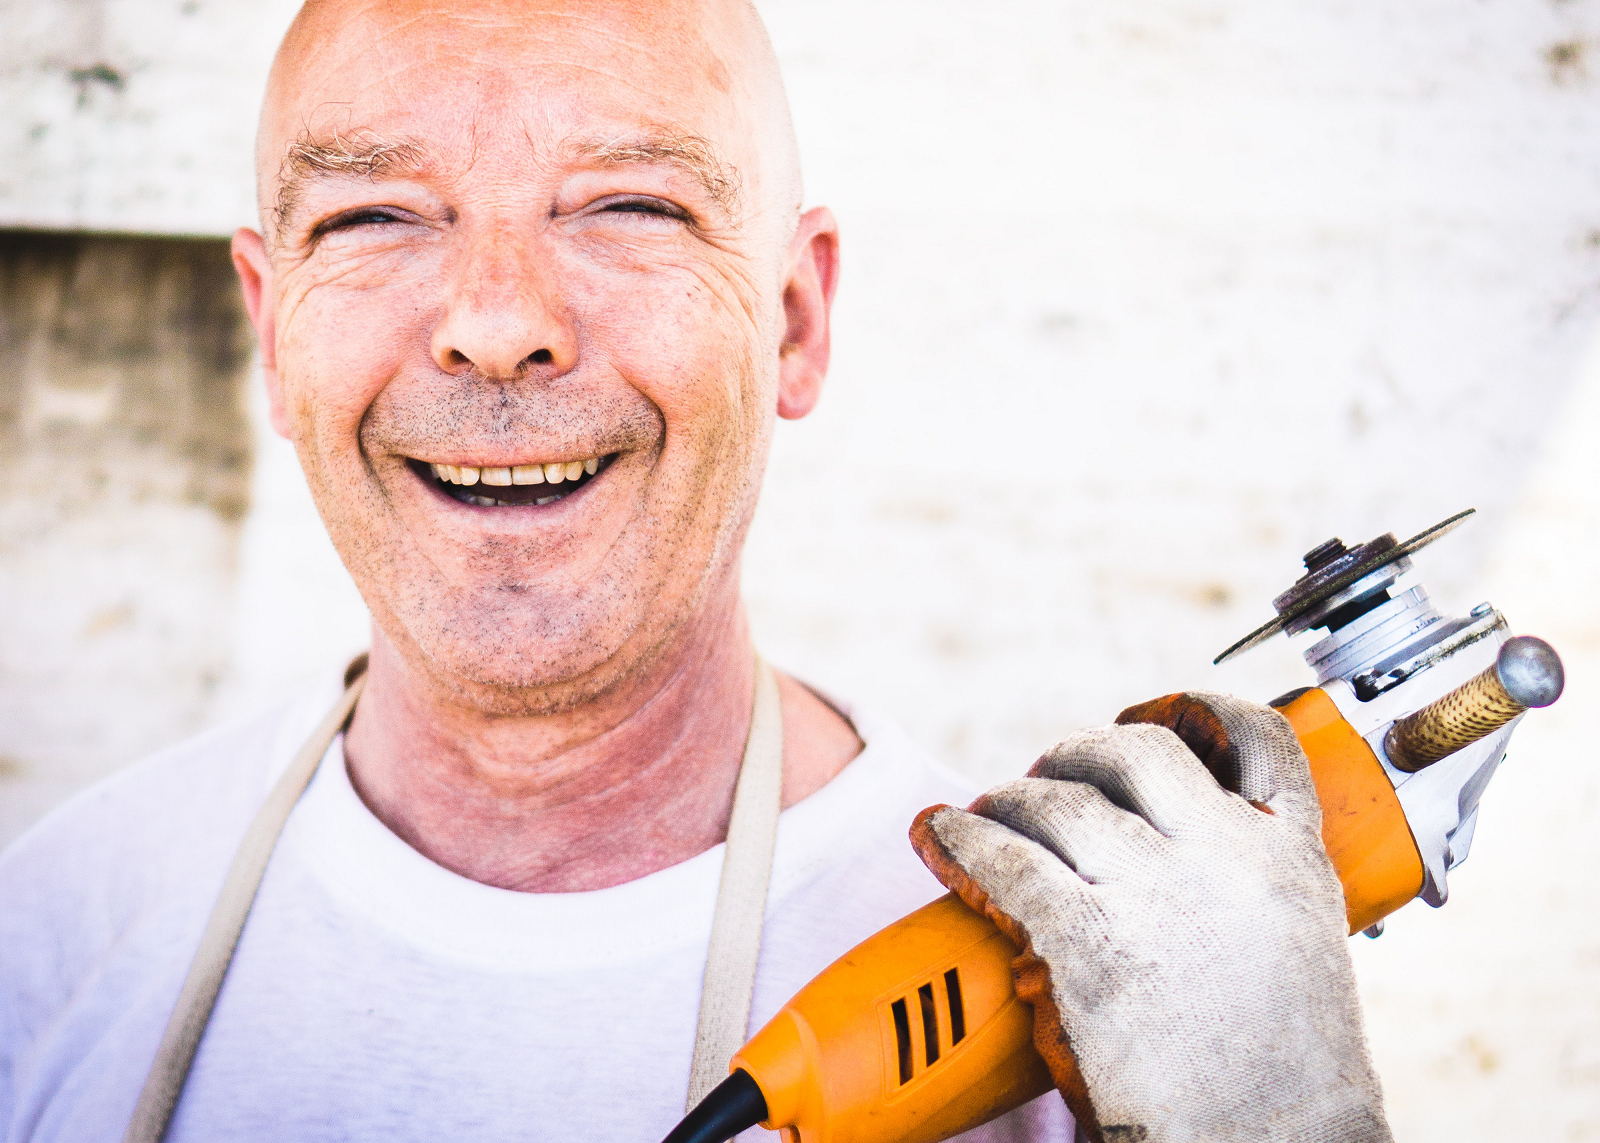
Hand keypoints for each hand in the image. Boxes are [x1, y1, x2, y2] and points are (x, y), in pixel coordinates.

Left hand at [910, 692, 1390, 1142]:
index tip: (1146, 718)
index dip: (1193, 711)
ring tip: (986, 817)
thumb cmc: (1282, 1078)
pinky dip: (960, 840)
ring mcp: (1157, 896)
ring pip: (1059, 801)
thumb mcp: (1297, 949)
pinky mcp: (1090, 945)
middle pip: (1134, 752)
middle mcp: (1225, 858)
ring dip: (1010, 800)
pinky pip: (1006, 862)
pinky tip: (938, 836)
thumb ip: (1244, 886)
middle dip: (1078, 756)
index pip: (1256, 737)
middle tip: (1047, 783)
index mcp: (1291, 858)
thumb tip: (1161, 851)